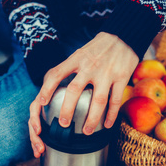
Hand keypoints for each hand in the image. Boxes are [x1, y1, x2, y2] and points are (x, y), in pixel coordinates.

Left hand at [28, 32, 139, 157]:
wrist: (124, 35)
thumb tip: (49, 84)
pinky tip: (106, 125)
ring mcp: (106, 73)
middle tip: (63, 124)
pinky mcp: (121, 77)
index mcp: (76, 59)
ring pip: (98, 100)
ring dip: (92, 118)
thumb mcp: (79, 53)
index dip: (47, 88)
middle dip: (67, 109)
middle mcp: (90, 66)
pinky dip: (111, 115)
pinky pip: (115, 100)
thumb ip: (68, 68)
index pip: (56, 74)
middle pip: (75, 90)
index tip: (42, 102)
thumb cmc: (97, 48)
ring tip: (86, 131)